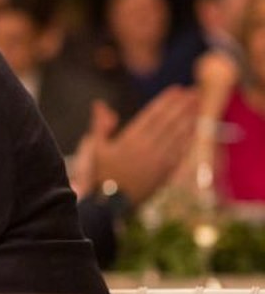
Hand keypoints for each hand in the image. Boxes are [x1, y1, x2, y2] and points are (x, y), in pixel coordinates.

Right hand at [79, 87, 198, 205]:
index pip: (152, 115)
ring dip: (189, 117)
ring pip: (177, 134)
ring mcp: (158, 160)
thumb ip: (100, 125)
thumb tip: (100, 104)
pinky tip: (194, 128)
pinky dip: (189, 138)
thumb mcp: (96, 148)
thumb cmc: (101, 174)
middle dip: (182, 105)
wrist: (111, 204)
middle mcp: (147, 147)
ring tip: (197, 104)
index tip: (176, 89)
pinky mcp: (165, 172)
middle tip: (194, 92)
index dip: (165, 101)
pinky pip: (180, 151)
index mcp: (130, 140)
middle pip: (168, 121)